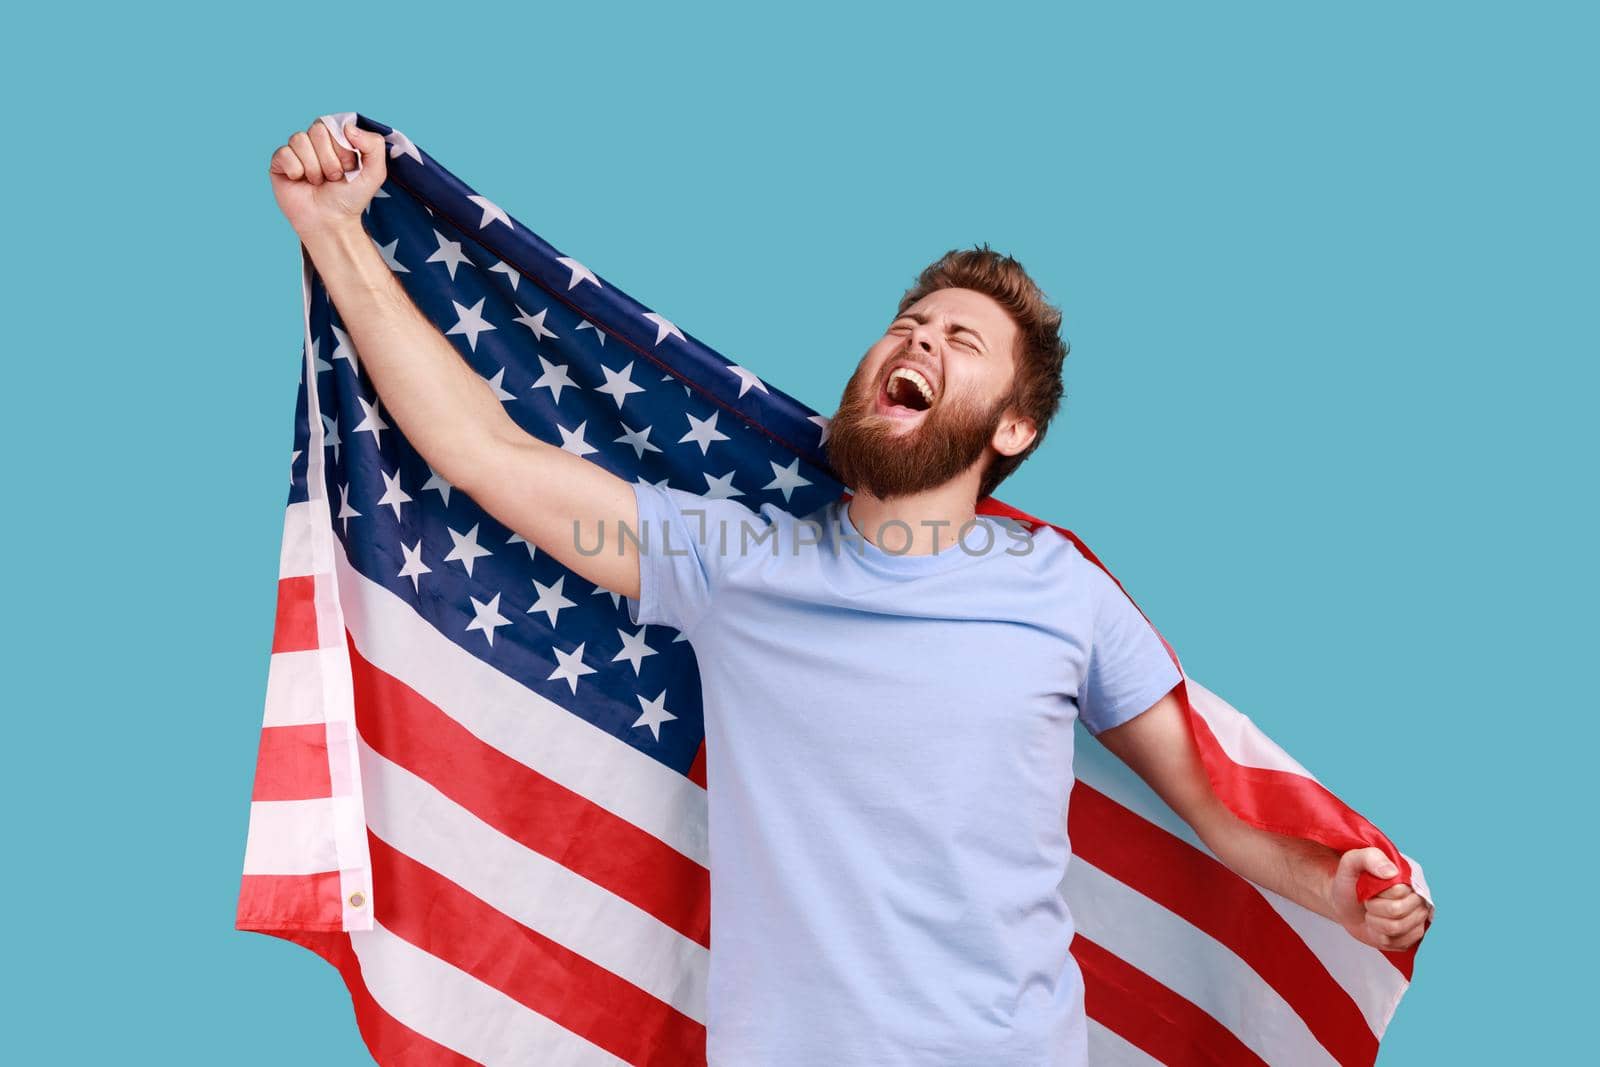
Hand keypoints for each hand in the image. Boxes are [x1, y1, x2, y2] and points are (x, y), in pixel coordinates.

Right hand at [267, 117, 387, 241]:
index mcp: (336, 138)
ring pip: (299, 140)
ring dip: (314, 167)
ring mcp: (296, 151)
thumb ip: (374, 145)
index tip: (349, 167)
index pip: (335, 124)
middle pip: (317, 130)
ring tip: (318, 182)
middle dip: (330, 160)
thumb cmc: (351, 198)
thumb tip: (348, 127)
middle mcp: (315, 141)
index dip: (343, 148)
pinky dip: (296, 170)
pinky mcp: (279, 162)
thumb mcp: (375, 173)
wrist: (332, 221)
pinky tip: (301, 181)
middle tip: (334, 178)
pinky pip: (284, 153)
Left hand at [1329, 846, 1432, 951]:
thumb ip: (1368, 857)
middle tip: (1368, 901)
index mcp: (1410, 877)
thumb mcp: (1350, 862)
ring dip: (1374, 921)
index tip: (1369, 889)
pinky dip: (1381, 936)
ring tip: (1371, 913)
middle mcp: (1419, 898)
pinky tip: (1377, 926)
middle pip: (1397, 911)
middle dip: (1373, 907)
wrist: (1345, 904)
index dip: (1377, 893)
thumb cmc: (1350, 883)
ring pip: (1396, 928)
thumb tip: (1391, 872)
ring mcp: (1418, 919)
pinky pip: (1398, 943)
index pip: (1398, 891)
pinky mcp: (1412, 936)